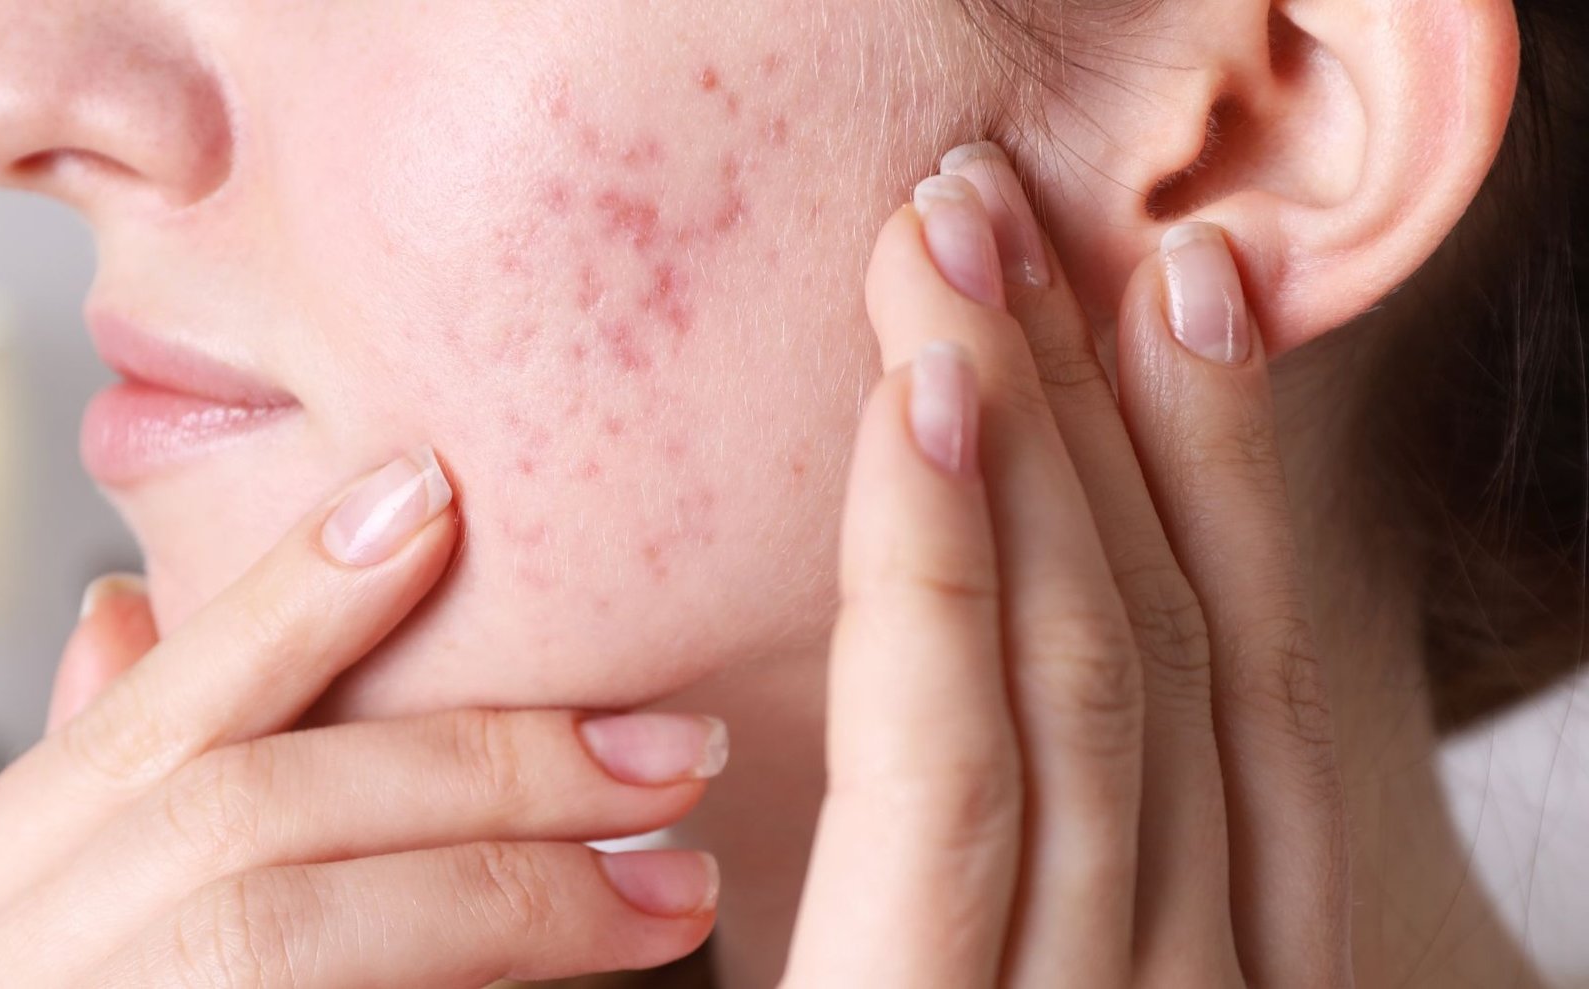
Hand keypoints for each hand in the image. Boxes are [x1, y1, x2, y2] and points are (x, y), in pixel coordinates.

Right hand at [0, 448, 724, 987]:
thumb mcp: (32, 948)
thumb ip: (92, 809)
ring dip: (500, 886)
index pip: (137, 729)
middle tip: (665, 746)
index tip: (433, 500)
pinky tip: (590, 972)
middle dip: (468, 764)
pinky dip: (465, 986)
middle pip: (235, 817)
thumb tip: (115, 611)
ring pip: (277, 926)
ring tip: (671, 875)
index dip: (283, 607)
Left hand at [783, 146, 1349, 986]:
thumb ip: (1008, 853)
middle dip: (1101, 398)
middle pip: (1170, 646)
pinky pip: (950, 763)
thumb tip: (983, 632)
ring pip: (1087, 669)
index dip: (1222, 467)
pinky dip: (939, 567)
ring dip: (1026, 428)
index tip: (1177, 286)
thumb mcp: (966, 974)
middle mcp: (1198, 987)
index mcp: (1226, 975)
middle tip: (1004, 214)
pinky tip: (922, 399)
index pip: (1243, 690)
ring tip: (948, 247)